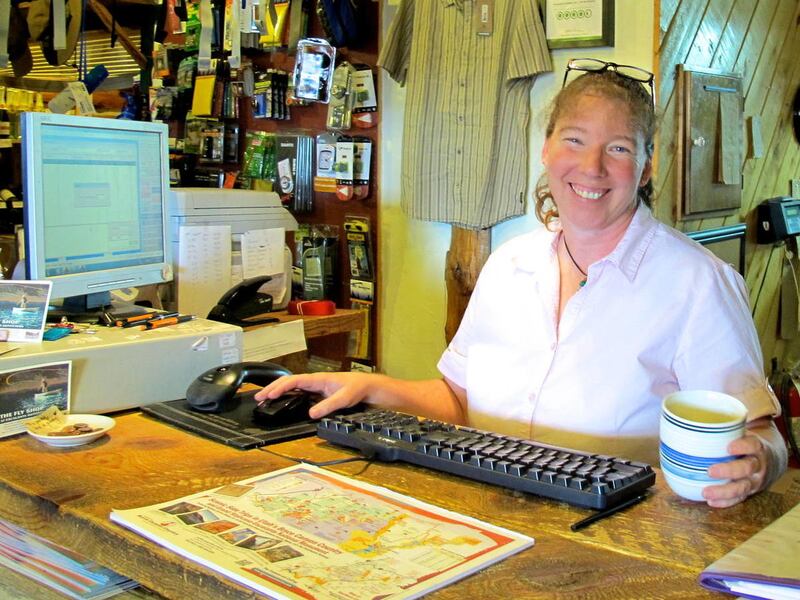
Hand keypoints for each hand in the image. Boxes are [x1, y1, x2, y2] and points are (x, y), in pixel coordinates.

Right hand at [253, 372, 377, 418]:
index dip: (280, 387)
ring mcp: (314, 387)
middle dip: (272, 388)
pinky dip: (285, 395)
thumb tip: (311, 413)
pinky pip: (297, 392)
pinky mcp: (316, 393)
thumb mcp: (344, 398)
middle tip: (258, 397)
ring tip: (263, 399)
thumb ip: (328, 406)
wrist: (366, 387)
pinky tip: (280, 401)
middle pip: (288, 382)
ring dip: (277, 391)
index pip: (294, 381)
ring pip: (291, 386)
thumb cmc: (356, 388)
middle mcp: (314, 381)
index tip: (270, 395)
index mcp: (318, 379)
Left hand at [702, 432, 768, 507]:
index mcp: (755, 446)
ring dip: (724, 491)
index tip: (729, 446)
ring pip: (743, 487)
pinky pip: (739, 499)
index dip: (742, 446)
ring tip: (706, 492)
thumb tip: (676, 415)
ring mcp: (754, 480)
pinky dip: (725, 502)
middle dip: (729, 471)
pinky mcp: (749, 492)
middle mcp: (757, 464)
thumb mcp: (739, 431)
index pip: (753, 444)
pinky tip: (711, 501)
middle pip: (746, 469)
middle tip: (710, 470)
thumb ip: (717, 425)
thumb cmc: (744, 443)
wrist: (768, 459)